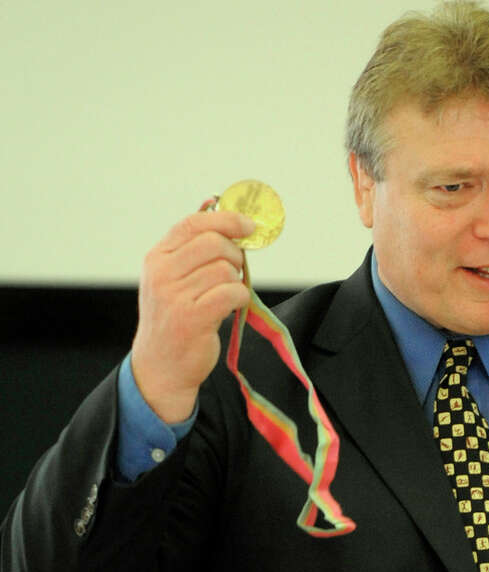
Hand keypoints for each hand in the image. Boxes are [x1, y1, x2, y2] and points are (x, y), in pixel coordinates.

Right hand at [130, 201, 255, 424]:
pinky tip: (231, 307)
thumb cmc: (174, 320)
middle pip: (214, 243)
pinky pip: (231, 293)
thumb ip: (191, 246)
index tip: (248, 225)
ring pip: (225, 270)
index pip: (193, 224)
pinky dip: (240, 298)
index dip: (226, 219)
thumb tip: (215, 204)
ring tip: (225, 295)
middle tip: (236, 270)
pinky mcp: (193, 319)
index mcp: (156, 258)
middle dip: (235, 254)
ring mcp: (175, 296)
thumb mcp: (171, 279)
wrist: (161, 368)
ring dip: (236, 281)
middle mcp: (162, 274)